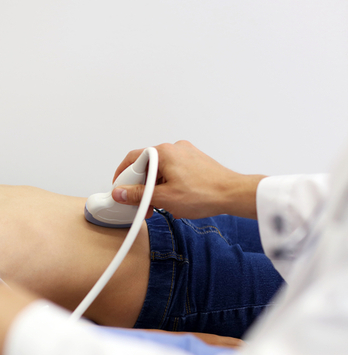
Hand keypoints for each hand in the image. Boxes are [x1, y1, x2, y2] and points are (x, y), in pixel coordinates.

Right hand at [110, 140, 264, 219]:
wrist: (233, 195)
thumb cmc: (205, 193)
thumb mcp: (163, 198)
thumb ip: (138, 194)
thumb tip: (120, 192)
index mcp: (163, 152)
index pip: (133, 159)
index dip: (123, 176)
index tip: (120, 188)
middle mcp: (174, 149)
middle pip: (147, 166)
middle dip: (142, 187)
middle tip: (140, 203)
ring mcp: (186, 154)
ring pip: (161, 171)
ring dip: (156, 188)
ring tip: (159, 206)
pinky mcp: (195, 162)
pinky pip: (174, 172)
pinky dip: (169, 185)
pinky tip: (173, 201)